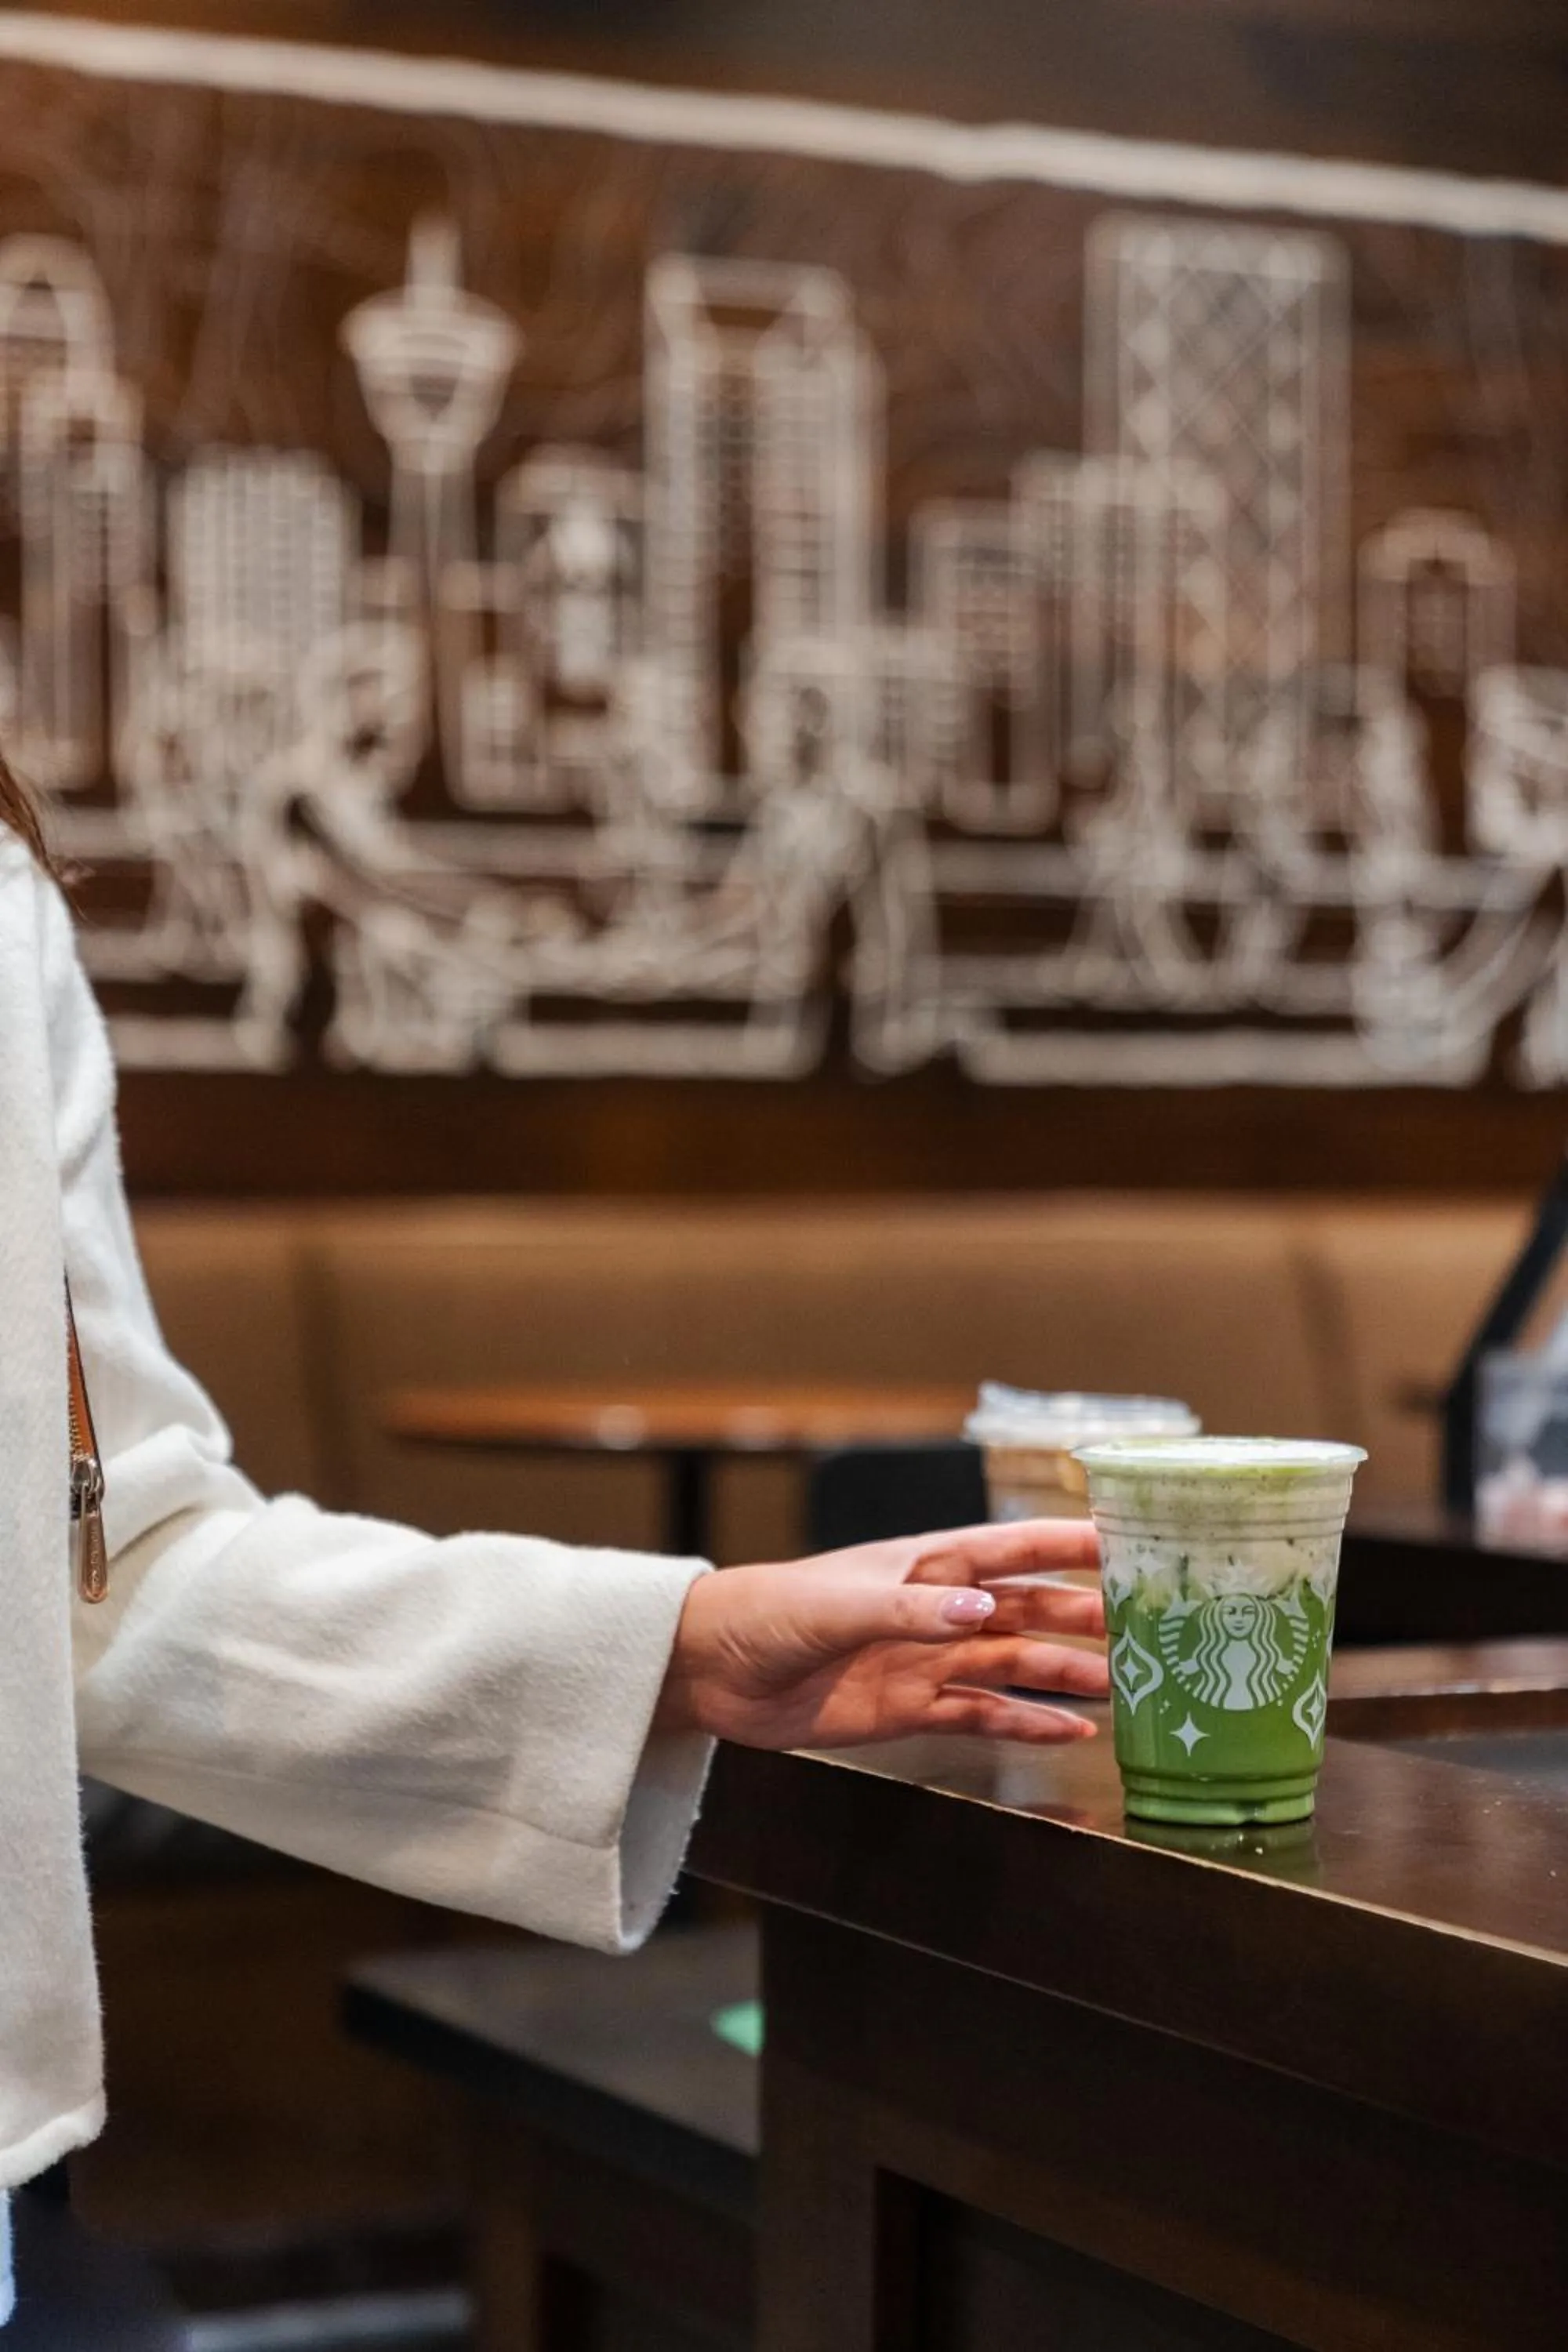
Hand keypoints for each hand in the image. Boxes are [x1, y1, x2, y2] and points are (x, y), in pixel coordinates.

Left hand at [653, 1519, 1108, 1749]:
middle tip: (1144, 1630)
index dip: (1064, 1543)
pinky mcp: (908, 1706)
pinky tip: (1070, 1731)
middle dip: (1081, 1614)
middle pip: (1024, 1608)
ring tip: (1121, 1687)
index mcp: (921, 1564)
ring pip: (1012, 1662)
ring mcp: (924, 1658)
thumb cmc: (769, 1612)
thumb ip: (910, 1610)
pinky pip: (981, 1713)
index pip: (1008, 1548)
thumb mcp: (838, 1606)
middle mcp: (934, 1608)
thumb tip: (983, 1612)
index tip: (1125, 1541)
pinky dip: (1025, 1722)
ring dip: (1063, 1672)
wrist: (712, 1670)